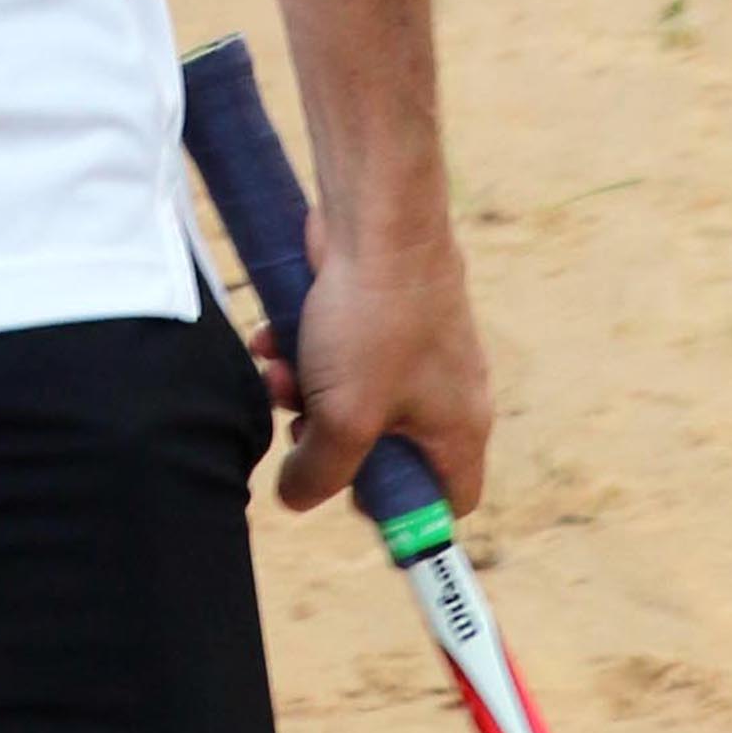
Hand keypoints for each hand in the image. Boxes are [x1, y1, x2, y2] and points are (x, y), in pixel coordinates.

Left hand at [266, 210, 491, 519]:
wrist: (375, 219)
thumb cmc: (374, 320)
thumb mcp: (344, 416)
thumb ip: (320, 472)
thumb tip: (296, 496)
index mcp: (459, 428)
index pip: (450, 500)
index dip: (402, 513)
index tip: (350, 499)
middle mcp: (446, 394)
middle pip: (382, 452)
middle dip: (325, 441)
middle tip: (297, 425)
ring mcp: (415, 353)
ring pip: (348, 401)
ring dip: (302, 394)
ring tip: (277, 372)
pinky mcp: (382, 319)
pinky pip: (338, 357)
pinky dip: (302, 354)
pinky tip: (272, 338)